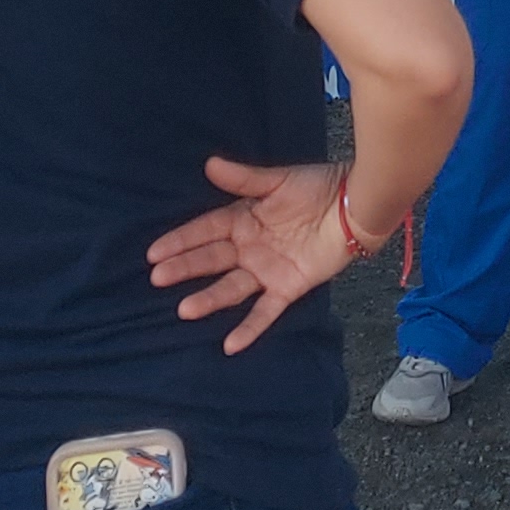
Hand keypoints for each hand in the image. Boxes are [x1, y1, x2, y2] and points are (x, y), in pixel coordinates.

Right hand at [147, 157, 355, 353]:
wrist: (355, 204)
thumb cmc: (318, 186)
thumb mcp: (279, 181)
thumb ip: (245, 179)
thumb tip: (210, 165)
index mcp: (244, 219)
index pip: (206, 231)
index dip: (180, 240)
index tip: (153, 252)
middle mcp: (250, 248)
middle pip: (212, 260)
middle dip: (185, 268)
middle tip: (157, 278)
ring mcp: (267, 270)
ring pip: (232, 288)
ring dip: (209, 299)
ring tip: (185, 309)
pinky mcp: (288, 288)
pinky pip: (265, 311)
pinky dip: (249, 328)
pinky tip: (230, 345)